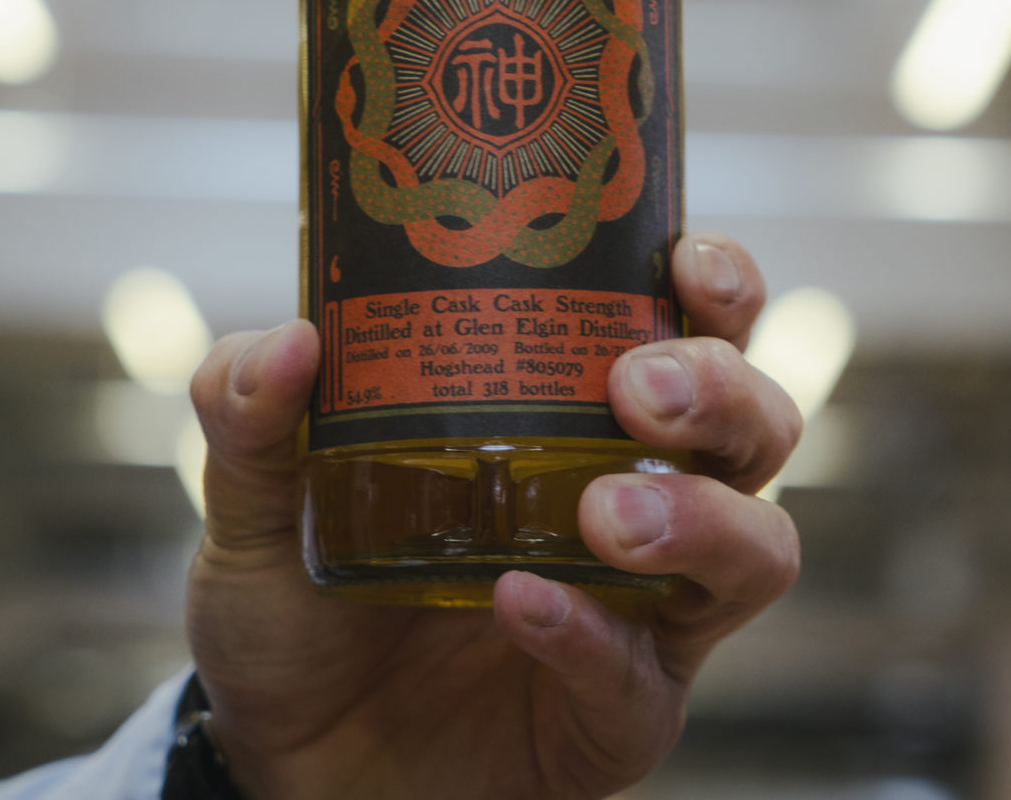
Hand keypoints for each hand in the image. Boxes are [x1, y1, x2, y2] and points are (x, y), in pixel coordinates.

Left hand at [183, 230, 802, 799]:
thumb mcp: (255, 500)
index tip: (682, 260)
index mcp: (581, 419)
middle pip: (759, 425)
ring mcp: (642, 615)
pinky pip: (639, 678)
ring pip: (757, 551)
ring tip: (604, 516)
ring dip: (699, 517)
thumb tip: (290, 339)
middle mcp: (643, 502)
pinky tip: (518, 603)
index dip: (719, 284)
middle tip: (636, 388)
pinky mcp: (616, 716)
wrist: (279, 759)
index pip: (698, 328)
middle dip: (722, 390)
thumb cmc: (302, 606)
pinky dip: (587, 635)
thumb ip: (250, 413)